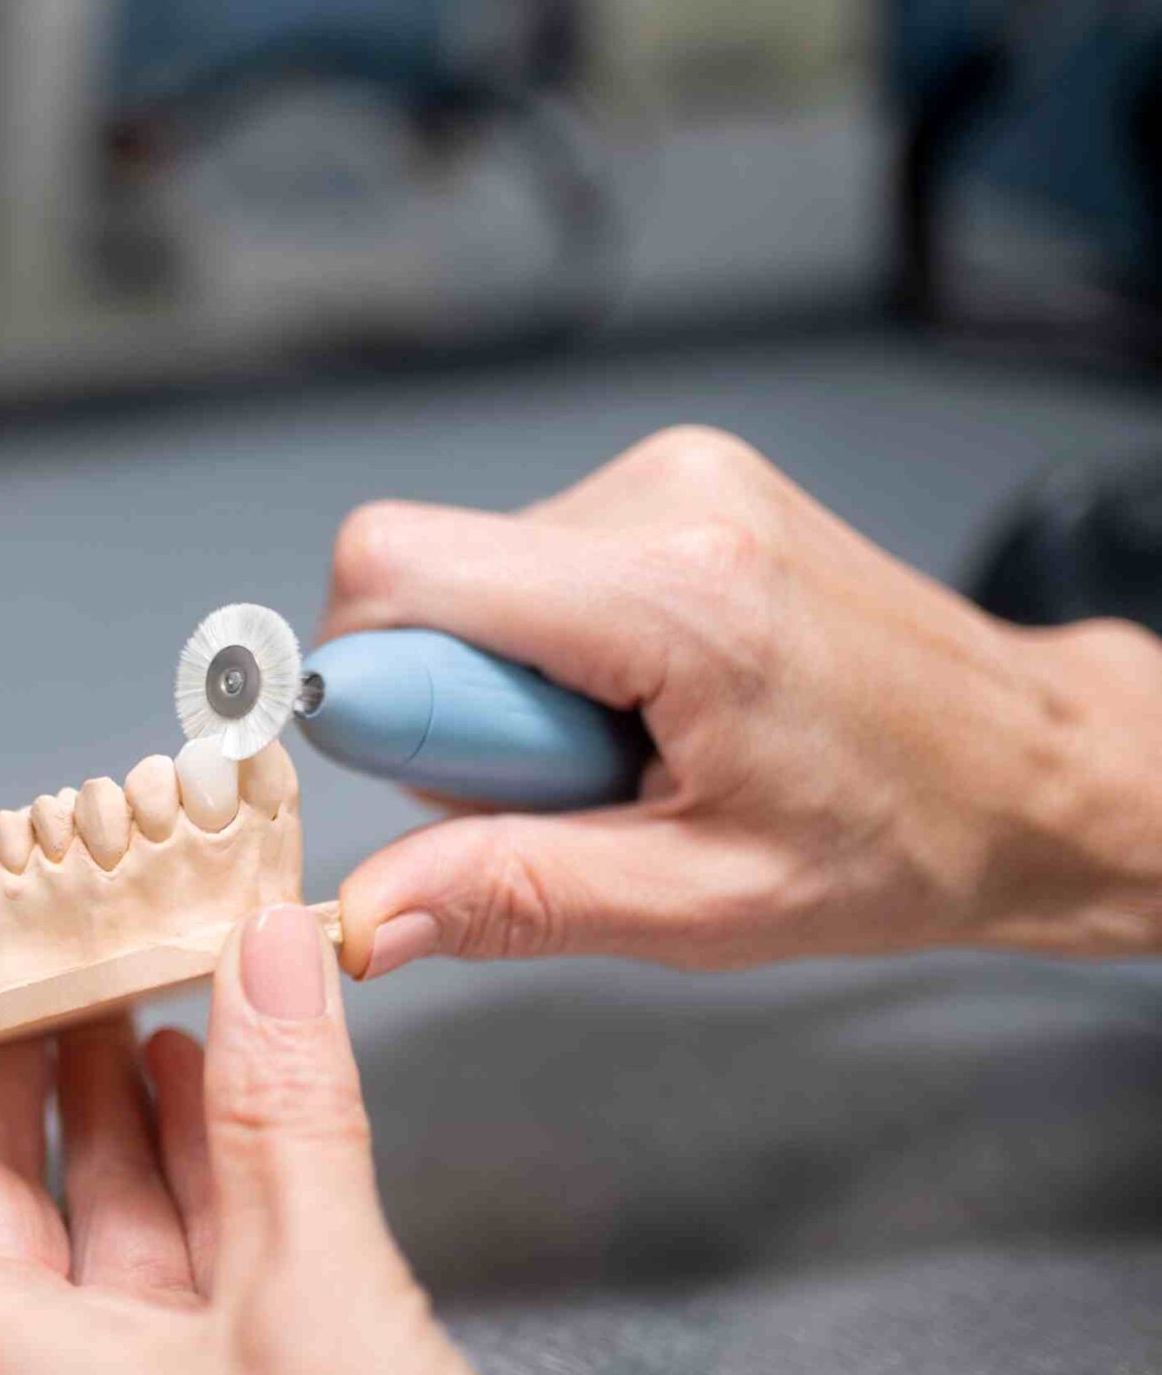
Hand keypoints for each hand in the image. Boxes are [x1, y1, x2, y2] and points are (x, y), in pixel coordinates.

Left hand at [0, 909, 468, 1374]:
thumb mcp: (315, 1314)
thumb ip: (285, 1126)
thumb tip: (263, 953)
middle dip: (7, 1054)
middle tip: (53, 939)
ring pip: (69, 1232)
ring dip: (103, 1101)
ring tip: (147, 983)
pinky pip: (155, 1275)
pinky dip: (179, 1171)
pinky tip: (217, 1086)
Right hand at [322, 425, 1161, 978]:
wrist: (1027, 770)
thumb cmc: (898, 840)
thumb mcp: (700, 904)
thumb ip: (514, 894)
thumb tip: (362, 914)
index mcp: (677, 594)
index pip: (398, 568)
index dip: (366, 677)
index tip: (435, 772)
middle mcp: (671, 497)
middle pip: (429, 577)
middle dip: (455, 702)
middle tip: (568, 786)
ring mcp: (679, 474)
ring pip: (476, 573)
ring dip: (508, 682)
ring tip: (626, 752)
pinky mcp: (680, 480)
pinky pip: (532, 560)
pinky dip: (552, 649)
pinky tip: (643, 706)